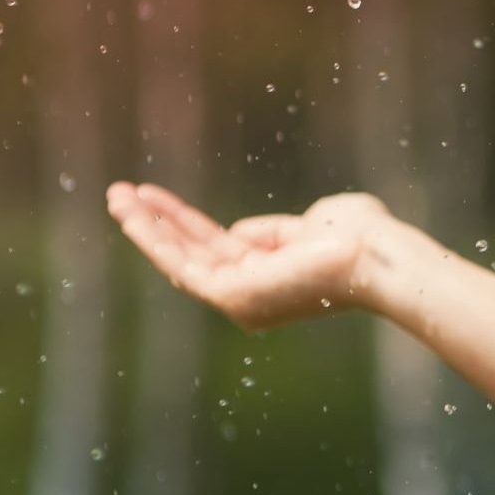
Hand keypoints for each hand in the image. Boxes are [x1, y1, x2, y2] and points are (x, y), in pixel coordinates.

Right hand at [107, 182, 394, 330]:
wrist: (378, 256)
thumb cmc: (360, 238)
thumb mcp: (312, 226)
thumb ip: (273, 231)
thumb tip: (235, 233)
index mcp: (272, 277)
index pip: (218, 249)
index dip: (185, 223)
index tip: (156, 198)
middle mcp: (252, 295)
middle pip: (192, 255)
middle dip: (156, 224)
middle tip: (122, 195)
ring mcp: (241, 300)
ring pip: (180, 260)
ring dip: (145, 227)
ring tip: (115, 196)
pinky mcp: (232, 297)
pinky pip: (182, 265)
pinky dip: (155, 239)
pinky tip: (133, 213)